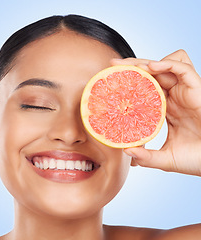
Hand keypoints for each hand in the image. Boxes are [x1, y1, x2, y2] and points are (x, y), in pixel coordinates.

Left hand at [111, 50, 200, 175]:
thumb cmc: (196, 160)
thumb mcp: (165, 158)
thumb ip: (146, 156)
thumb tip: (127, 152)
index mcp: (166, 109)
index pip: (146, 89)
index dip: (130, 83)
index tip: (112, 80)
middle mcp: (174, 98)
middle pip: (153, 73)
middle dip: (133, 66)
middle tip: (114, 64)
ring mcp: (185, 92)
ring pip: (166, 66)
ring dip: (148, 62)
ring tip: (131, 66)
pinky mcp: (196, 89)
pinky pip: (183, 68)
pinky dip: (168, 64)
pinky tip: (152, 67)